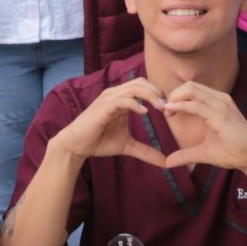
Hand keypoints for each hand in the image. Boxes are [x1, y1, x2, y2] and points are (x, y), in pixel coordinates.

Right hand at [49, 78, 173, 168]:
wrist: (76, 146)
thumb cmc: (99, 141)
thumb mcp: (127, 146)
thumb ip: (146, 151)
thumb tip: (165, 162)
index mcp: (121, 99)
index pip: (144, 86)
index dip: (159, 94)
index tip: (170, 109)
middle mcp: (115, 94)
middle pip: (141, 82)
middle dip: (157, 92)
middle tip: (168, 107)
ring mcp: (108, 99)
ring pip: (134, 87)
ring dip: (150, 95)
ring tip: (161, 108)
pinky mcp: (102, 107)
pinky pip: (122, 100)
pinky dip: (135, 103)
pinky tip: (144, 112)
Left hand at [150, 80, 246, 172]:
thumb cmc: (232, 152)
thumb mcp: (203, 153)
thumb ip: (185, 154)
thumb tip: (167, 162)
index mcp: (216, 103)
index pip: (192, 90)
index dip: (175, 97)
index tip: (165, 111)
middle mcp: (219, 99)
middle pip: (189, 85)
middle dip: (172, 95)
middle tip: (163, 110)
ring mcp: (221, 105)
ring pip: (191, 89)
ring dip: (174, 98)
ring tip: (166, 111)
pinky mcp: (220, 115)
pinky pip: (196, 105)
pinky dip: (181, 106)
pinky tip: (171, 111)